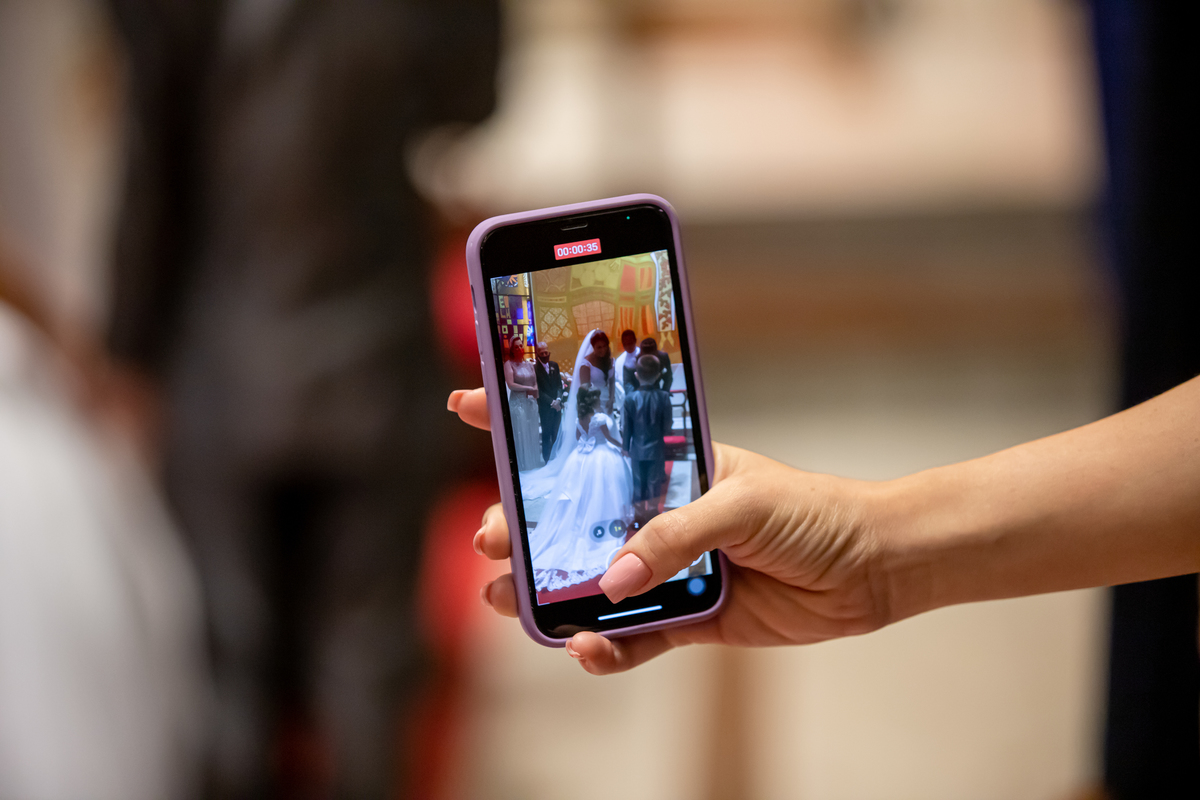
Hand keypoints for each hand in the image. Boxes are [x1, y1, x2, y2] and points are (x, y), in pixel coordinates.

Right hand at [448, 387, 896, 675]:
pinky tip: (587, 649)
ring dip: (544, 593)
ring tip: (506, 601)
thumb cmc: (811, 512)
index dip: (526, 421)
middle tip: (490, 536)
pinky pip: (632, 638)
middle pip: (570, 518)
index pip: (588, 434)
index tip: (466, 403)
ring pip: (587, 582)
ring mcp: (666, 568)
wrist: (868, 569)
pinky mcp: (685, 619)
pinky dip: (605, 648)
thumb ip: (673, 537)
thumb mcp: (740, 503)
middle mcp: (655, 514)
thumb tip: (611, 580)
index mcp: (665, 465)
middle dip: (520, 524)